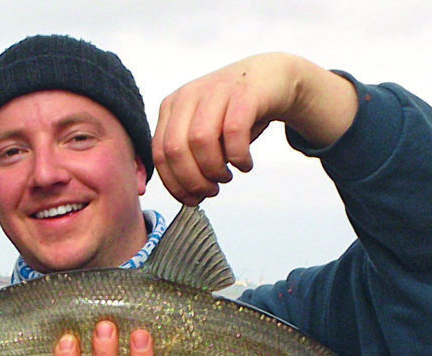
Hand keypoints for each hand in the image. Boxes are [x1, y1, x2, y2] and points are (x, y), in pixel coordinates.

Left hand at [153, 53, 358, 204]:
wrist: (271, 78)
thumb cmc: (234, 114)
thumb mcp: (205, 132)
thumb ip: (190, 157)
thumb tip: (187, 195)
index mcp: (172, 107)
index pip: (160, 154)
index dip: (174, 185)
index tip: (192, 200)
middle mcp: (188, 96)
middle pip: (176, 150)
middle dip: (193, 181)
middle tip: (212, 191)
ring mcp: (215, 91)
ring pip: (200, 141)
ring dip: (214, 170)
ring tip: (227, 177)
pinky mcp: (243, 93)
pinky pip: (233, 132)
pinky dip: (238, 157)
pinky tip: (244, 164)